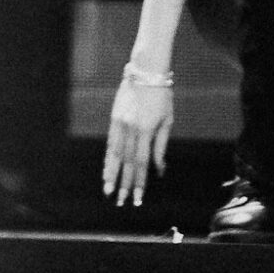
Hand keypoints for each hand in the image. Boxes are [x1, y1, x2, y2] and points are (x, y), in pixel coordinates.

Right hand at [103, 77, 172, 206]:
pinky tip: (106, 169)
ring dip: (112, 174)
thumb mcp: (167, 121)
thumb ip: (161, 147)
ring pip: (115, 154)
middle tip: (121, 201)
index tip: (138, 198)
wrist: (146, 71)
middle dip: (124, 184)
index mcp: (146, 131)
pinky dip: (108, 158)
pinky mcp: (114, 117)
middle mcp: (131, 129)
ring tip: (108, 190)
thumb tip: (159, 170)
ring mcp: (120, 123)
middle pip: (127, 162)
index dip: (139, 183)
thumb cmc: (161, 96)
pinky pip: (110, 142)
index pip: (142, 164)